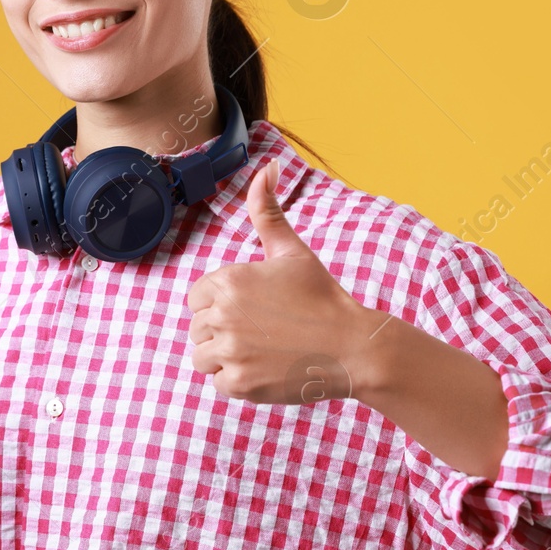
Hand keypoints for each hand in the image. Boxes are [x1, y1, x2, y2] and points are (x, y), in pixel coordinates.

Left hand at [186, 158, 380, 404]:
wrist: (352, 347)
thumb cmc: (322, 297)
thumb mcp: (291, 251)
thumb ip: (267, 211)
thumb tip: (268, 166)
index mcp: (227, 281)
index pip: (197, 299)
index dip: (222, 305)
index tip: (255, 309)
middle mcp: (221, 315)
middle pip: (198, 329)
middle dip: (224, 332)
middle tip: (265, 331)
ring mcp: (229, 352)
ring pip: (203, 358)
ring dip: (227, 358)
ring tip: (263, 350)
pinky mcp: (239, 384)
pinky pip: (219, 383)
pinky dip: (240, 381)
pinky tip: (268, 368)